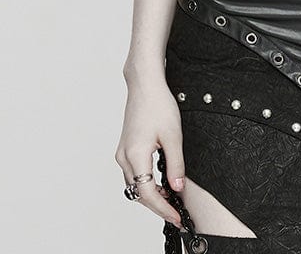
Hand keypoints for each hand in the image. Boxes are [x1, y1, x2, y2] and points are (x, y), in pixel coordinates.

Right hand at [114, 77, 186, 227]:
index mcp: (136, 155)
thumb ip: (176, 165)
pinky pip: (133, 174)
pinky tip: (159, 183)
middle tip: (175, 212)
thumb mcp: (173, 136)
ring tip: (170, 199)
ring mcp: (122, 153)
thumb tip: (178, 188)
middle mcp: (124, 157)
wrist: (145, 85)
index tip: (176, 216)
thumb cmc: (158, 104)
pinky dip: (145, 183)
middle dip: (157, 205)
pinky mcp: (124, 148)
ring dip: (150, 195)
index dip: (162, 208)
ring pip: (134, 185)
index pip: (147, 193)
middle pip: (138, 193)